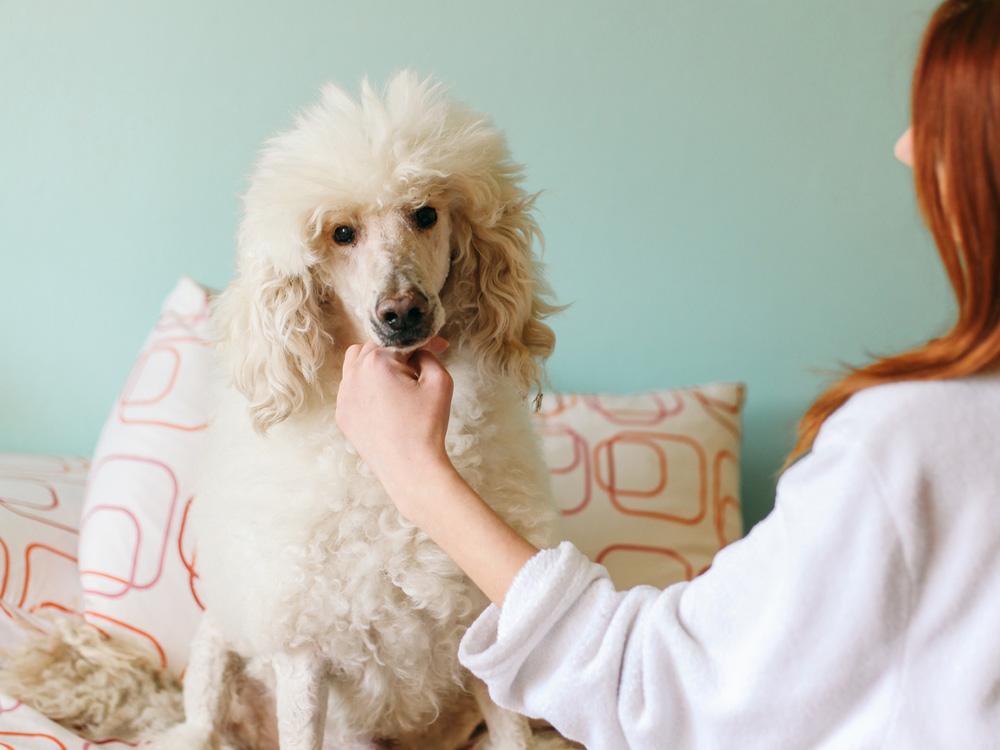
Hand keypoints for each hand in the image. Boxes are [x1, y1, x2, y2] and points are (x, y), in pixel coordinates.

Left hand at [336, 337, 454, 512]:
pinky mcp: (342, 414)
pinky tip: (385, 402)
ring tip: (397, 381)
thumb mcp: (440, 381)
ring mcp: (343, 395)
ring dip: (376, 364)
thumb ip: (428, 355)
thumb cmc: (426, 425)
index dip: (424, 342)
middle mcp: (354, 374)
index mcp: (377, 361)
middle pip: (375, 347)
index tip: (440, 348)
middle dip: (398, 352)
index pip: (401, 339)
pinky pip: (351, 388)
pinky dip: (366, 387)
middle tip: (420, 368)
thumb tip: (418, 351)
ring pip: (356, 363)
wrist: (410, 469)